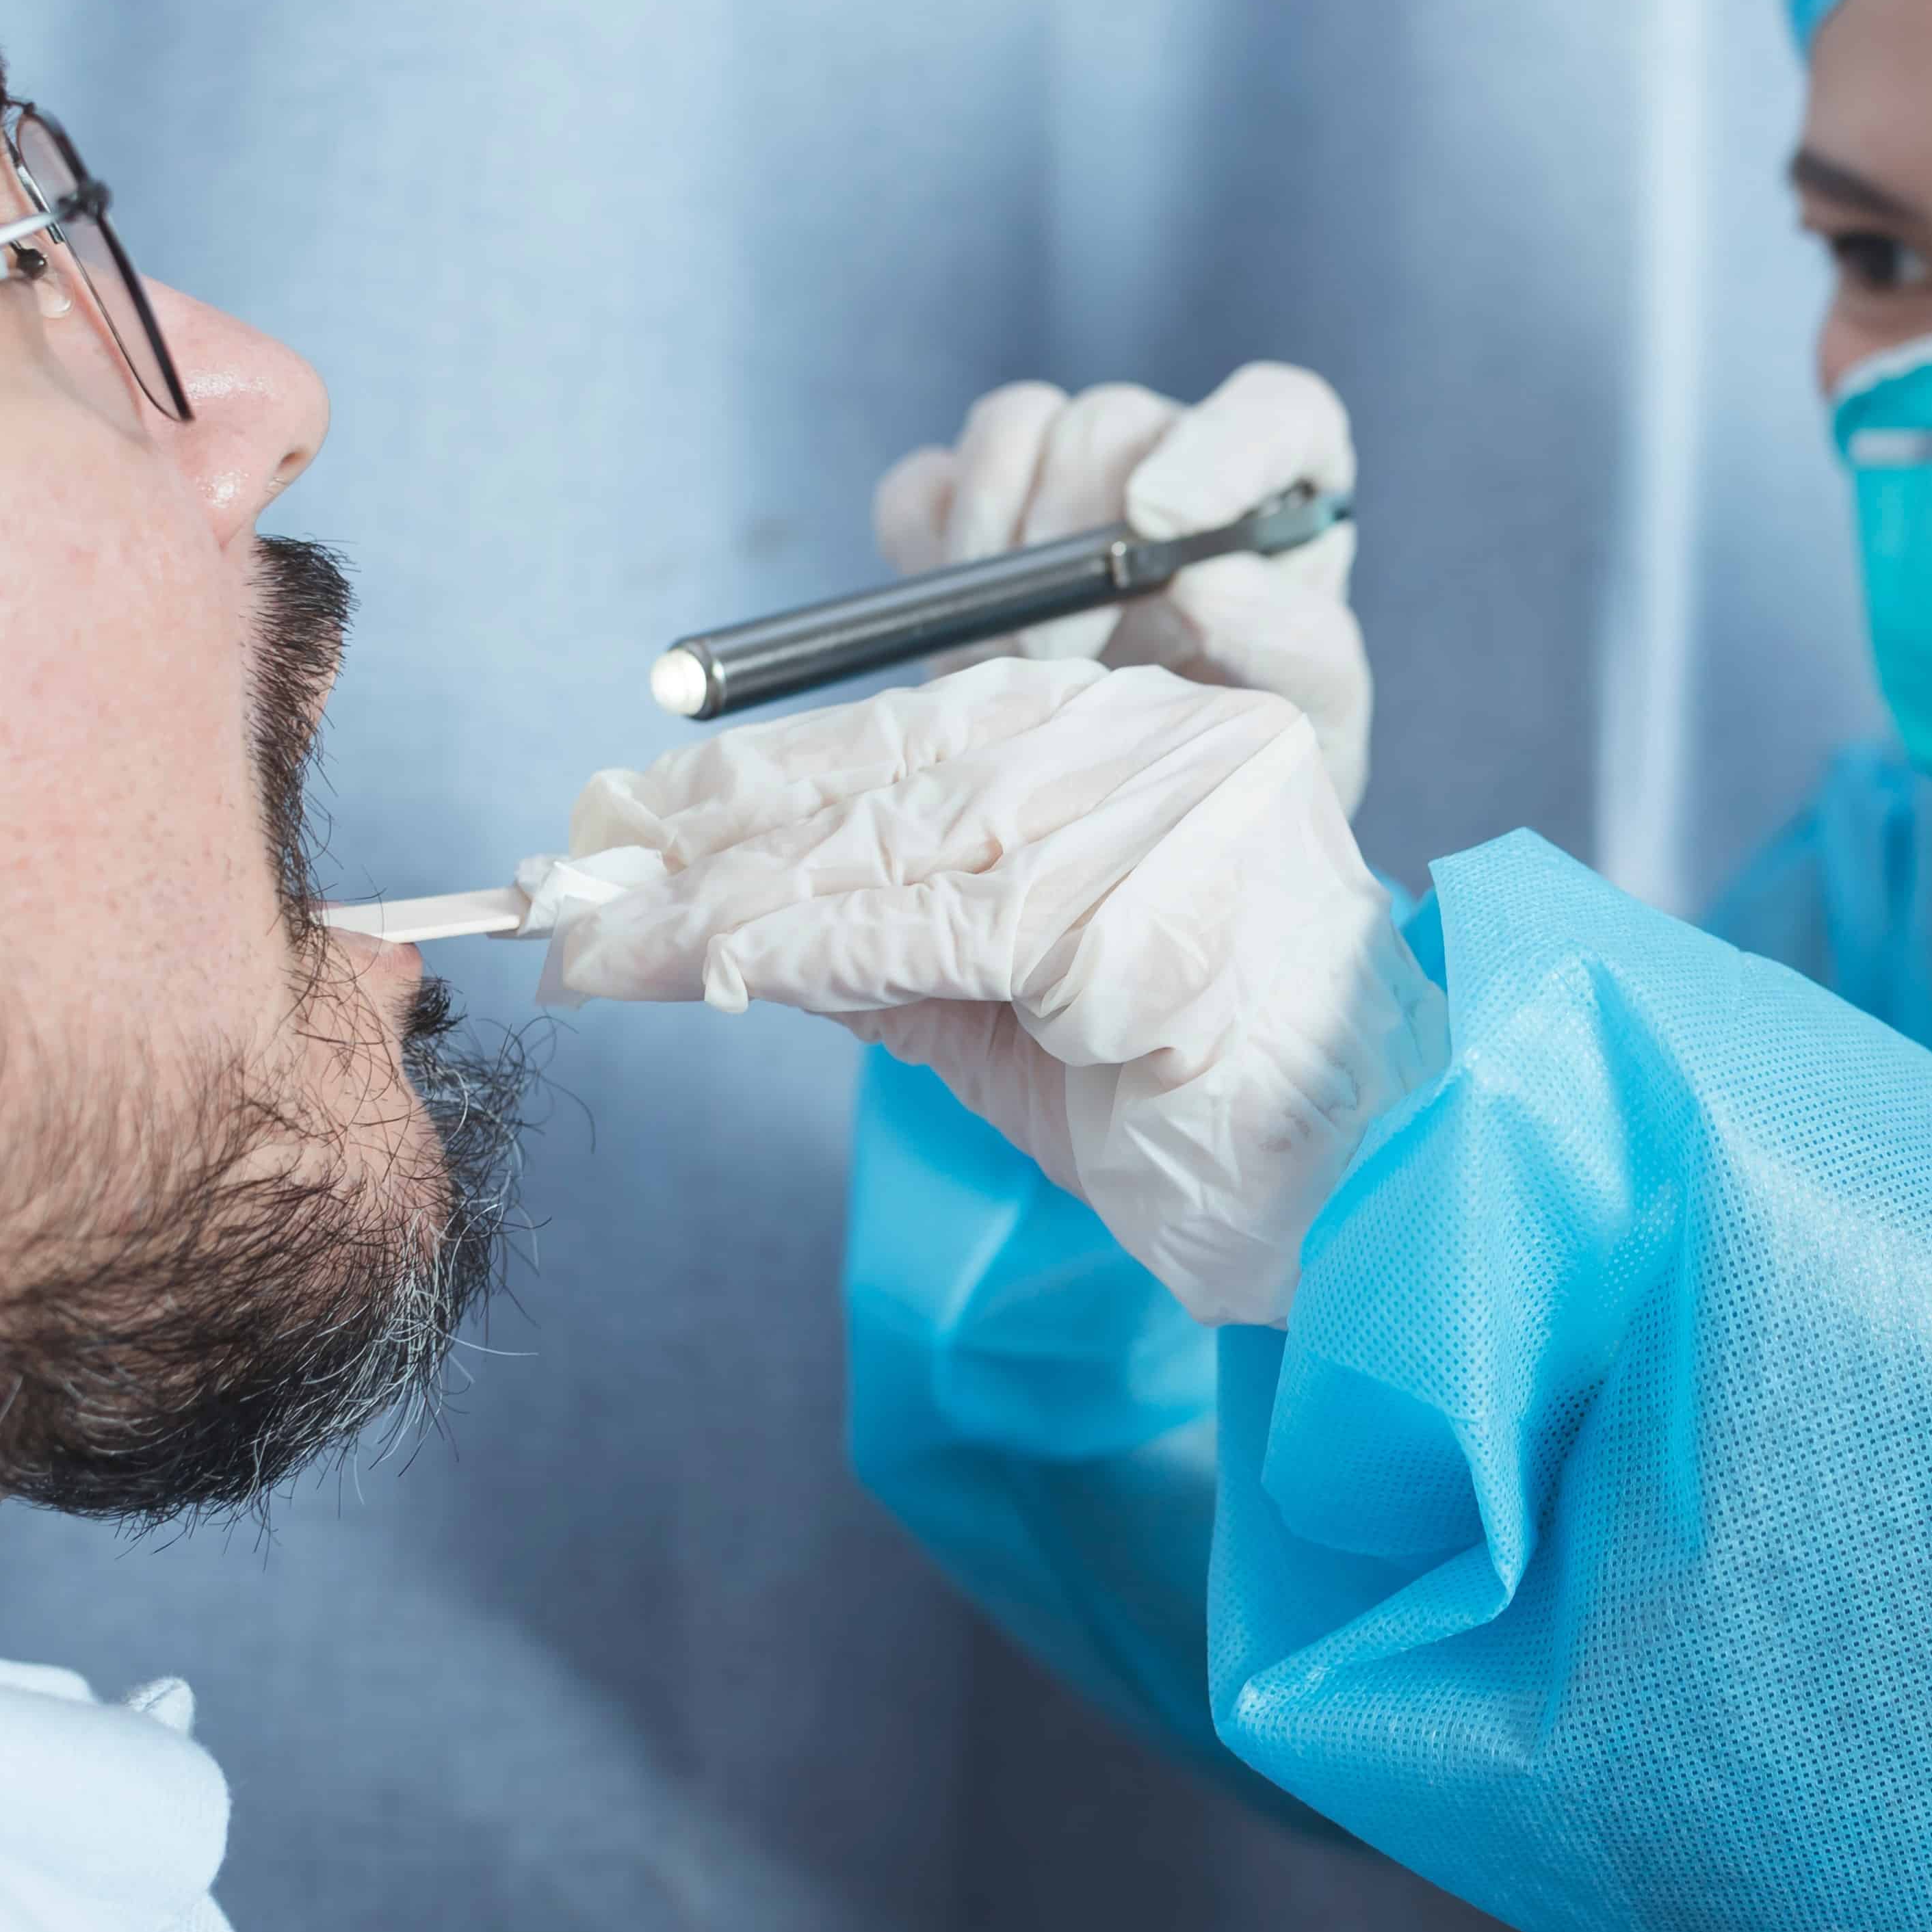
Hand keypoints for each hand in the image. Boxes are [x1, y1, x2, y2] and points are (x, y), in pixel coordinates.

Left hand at [555, 659, 1444, 1324]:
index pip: (908, 731)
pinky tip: (702, 974)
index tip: (618, 819)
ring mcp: (1161, 815)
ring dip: (720, 905)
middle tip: (566, 880)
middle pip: (884, 773)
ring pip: (887, 843)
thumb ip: (890, 942)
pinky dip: (798, 952)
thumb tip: (712, 922)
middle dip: (705, 837)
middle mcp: (1155, 741)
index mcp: (1136, 732)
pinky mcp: (1142, 913)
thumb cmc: (1198, 1108)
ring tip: (601, 944)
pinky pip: (925, 927)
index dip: (747, 776)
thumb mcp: (1014, 1005)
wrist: (1365, 1200)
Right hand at [872, 363, 1371, 813]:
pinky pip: (922, 486)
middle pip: (1108, 423)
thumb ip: (1286, 640)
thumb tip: (1201, 583)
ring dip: (995, 544)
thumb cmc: (1251, 740)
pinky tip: (966, 632)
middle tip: (1068, 657)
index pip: (1276, 414)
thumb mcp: (1309, 711)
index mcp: (1283, 485)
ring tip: (1019, 655)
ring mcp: (1060, 471)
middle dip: (1072, 542)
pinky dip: (928, 549)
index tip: (1158, 519)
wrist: (1149, 803)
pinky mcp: (967, 510)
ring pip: (1012, 429)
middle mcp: (1172, 454)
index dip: (1218, 450)